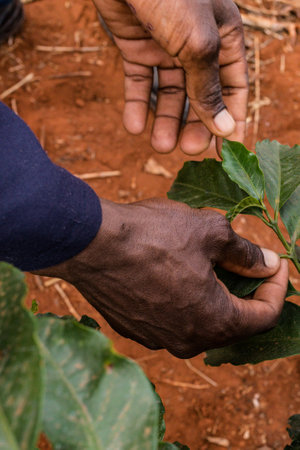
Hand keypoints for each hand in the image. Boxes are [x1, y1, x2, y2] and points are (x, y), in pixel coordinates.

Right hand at [35, 198, 287, 357]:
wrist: (91, 244)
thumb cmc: (153, 236)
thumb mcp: (211, 233)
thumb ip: (245, 253)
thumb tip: (266, 264)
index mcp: (214, 322)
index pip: (264, 315)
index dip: (276, 288)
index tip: (277, 265)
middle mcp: (187, 340)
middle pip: (231, 321)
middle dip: (243, 290)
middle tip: (245, 262)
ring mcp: (157, 337)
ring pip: (198, 318)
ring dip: (210, 293)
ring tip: (208, 262)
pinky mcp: (133, 327)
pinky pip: (169, 316)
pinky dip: (181, 298)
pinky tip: (174, 271)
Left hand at [94, 0, 247, 154]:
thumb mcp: (198, 43)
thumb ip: (209, 87)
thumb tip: (224, 127)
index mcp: (224, 37)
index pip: (234, 86)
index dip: (232, 120)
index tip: (226, 153)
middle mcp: (197, 43)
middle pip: (201, 94)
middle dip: (194, 125)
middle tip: (186, 151)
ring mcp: (166, 45)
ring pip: (170, 92)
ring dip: (165, 121)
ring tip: (159, 146)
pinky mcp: (136, 45)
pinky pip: (139, 81)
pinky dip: (137, 104)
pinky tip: (133, 126)